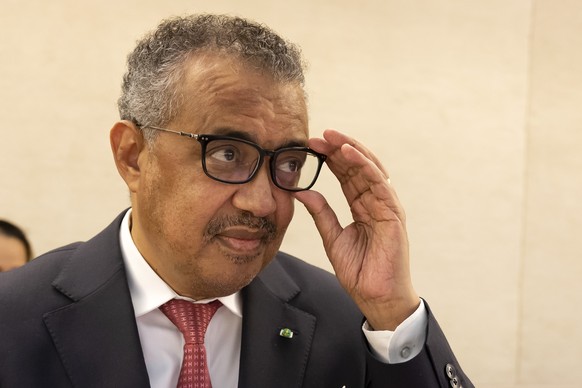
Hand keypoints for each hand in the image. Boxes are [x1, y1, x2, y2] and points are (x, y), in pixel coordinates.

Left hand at [294, 129, 418, 329]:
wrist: (375, 296)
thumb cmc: (359, 270)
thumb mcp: (333, 237)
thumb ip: (321, 213)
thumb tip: (302, 191)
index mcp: (362, 206)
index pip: (346, 175)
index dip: (329, 158)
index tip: (309, 145)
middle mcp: (375, 201)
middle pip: (357, 167)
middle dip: (337, 148)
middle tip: (317, 135)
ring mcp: (386, 205)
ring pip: (369, 169)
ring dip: (350, 150)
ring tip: (331, 136)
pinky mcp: (393, 213)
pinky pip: (379, 183)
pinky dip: (365, 165)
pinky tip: (349, 152)